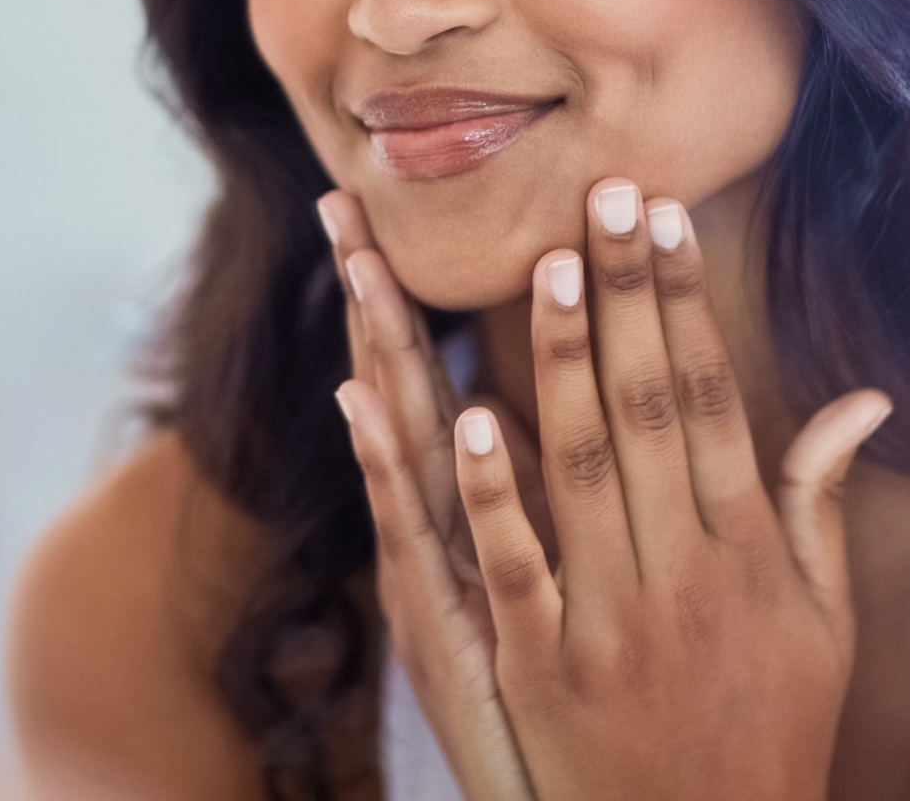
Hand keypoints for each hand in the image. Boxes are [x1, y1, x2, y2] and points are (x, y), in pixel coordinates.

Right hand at [321, 190, 538, 800]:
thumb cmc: (567, 707)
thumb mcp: (553, 591)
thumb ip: (553, 494)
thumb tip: (518, 410)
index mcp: (469, 515)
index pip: (437, 381)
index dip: (409, 301)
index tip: (379, 217)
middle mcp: (435, 535)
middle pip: (402, 392)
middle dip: (376, 297)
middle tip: (342, 202)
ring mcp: (432, 578)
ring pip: (401, 444)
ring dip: (380, 351)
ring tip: (357, 265)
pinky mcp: (440, 630)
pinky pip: (418, 535)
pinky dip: (401, 471)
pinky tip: (373, 405)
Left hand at [336, 178, 889, 800]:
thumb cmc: (772, 726)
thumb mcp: (824, 621)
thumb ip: (818, 501)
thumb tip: (862, 399)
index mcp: (752, 551)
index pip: (713, 399)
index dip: (687, 306)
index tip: (666, 221)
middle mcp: (689, 575)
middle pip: (652, 411)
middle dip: (630, 297)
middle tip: (606, 196)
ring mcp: (615, 623)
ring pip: (586, 472)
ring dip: (567, 365)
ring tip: (550, 266)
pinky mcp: (546, 672)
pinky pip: (518, 569)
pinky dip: (495, 493)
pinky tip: (472, 414)